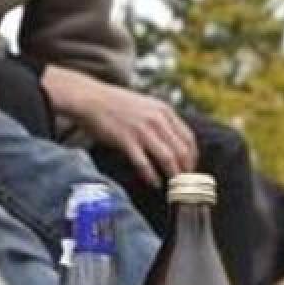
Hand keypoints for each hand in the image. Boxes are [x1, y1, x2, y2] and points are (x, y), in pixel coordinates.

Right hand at [42, 66, 196, 185]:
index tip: (191, 169)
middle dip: (186, 170)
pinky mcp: (126, 140)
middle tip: (186, 184)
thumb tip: (173, 141)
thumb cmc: (115, 104)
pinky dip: (152, 176)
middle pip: (182, 151)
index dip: (193, 157)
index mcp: (164, 111)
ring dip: (174, 175)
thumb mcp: (145, 105)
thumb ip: (160, 119)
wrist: (90, 98)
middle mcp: (157, 120)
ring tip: (174, 187)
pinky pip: (145, 164)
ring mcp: (142, 130)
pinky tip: (155, 183)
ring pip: (168, 158)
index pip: (189, 138)